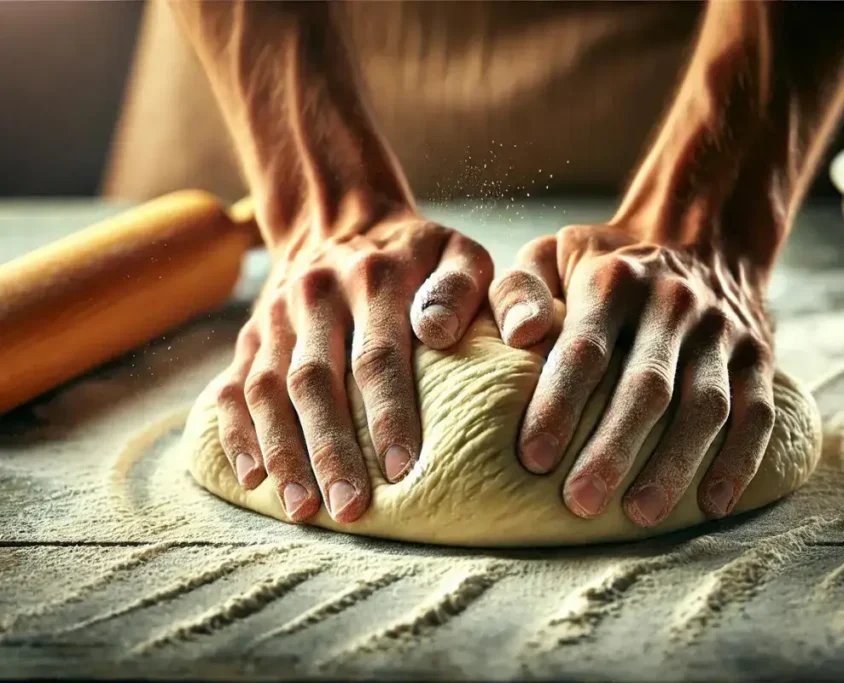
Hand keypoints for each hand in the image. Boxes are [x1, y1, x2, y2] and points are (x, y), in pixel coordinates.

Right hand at [215, 211, 492, 522]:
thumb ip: (463, 286)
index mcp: (373, 278)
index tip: (403, 468)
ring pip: (268, 389)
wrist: (340, 218)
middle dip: (332, 449)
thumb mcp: (456, 250)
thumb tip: (438, 332)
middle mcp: (316, 296)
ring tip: (301, 509)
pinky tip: (251, 479)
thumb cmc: (415, 254)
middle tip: (349, 508)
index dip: (389, 413)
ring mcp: (275, 317)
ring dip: (282, 451)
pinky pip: (232, 387)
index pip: (379, 354)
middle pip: (316, 380)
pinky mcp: (250, 336)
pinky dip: (238, 434)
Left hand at [489, 221, 774, 526]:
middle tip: (579, 503)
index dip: (559, 404)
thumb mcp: (553, 255)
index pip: (585, 349)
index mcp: (615, 281)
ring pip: (704, 405)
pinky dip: (740, 460)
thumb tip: (520, 336)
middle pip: (647, 386)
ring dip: (674, 464)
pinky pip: (757, 413)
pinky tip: (714, 503)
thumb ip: (520, 290)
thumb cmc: (605, 262)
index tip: (532, 458)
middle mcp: (674, 303)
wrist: (701, 232)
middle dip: (613, 448)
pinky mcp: (758, 355)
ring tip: (639, 515)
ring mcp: (722, 331)